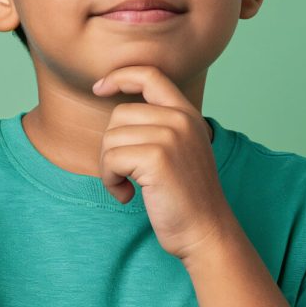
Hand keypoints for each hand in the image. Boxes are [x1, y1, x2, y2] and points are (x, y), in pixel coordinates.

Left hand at [91, 65, 235, 261]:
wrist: (206, 231)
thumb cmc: (186, 198)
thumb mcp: (180, 151)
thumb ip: (160, 127)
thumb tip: (116, 111)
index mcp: (187, 114)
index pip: (149, 75)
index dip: (119, 76)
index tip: (99, 88)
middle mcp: (181, 120)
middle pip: (119, 114)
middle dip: (111, 146)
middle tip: (123, 174)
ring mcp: (171, 136)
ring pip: (111, 138)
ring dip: (109, 168)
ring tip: (127, 186)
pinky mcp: (157, 158)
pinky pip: (111, 159)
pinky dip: (110, 181)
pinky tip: (126, 196)